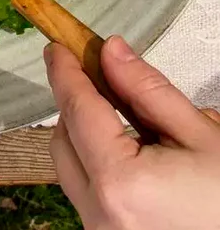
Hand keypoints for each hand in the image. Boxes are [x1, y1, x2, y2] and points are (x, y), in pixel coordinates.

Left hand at [45, 35, 219, 229]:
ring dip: (86, 137)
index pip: (77, 110)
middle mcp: (100, 214)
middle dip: (77, 106)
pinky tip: (134, 157)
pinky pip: (88, 193)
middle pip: (64, 139)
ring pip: (71, 168)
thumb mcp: (201, 137)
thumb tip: (111, 52)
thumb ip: (148, 90)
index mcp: (120, 183)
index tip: (59, 47)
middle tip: (98, 79)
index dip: (65, 72)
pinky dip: (99, 167)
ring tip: (128, 123)